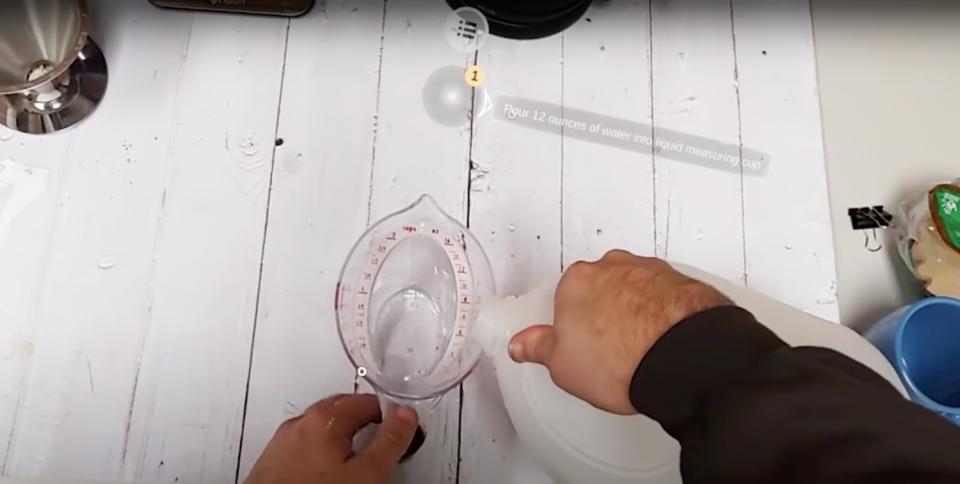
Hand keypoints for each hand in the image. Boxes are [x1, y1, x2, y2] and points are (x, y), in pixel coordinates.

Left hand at [245, 394, 417, 483]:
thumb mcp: (367, 473)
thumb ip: (390, 441)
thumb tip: (405, 416)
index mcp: (324, 418)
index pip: (367, 402)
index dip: (390, 415)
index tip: (402, 428)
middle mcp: (299, 425)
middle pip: (341, 411)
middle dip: (365, 422)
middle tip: (384, 440)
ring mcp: (282, 445)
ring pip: (321, 431)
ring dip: (342, 439)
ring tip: (358, 461)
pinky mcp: (272, 465)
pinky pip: (305, 448)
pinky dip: (322, 455)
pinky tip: (329, 474)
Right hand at [508, 250, 730, 414]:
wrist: (682, 357)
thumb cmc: (624, 357)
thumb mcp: (563, 365)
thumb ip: (539, 348)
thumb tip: (522, 344)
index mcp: (576, 281)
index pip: (565, 296)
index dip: (571, 323)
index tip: (578, 341)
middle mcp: (612, 267)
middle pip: (601, 286)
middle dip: (604, 310)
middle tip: (608, 345)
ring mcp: (649, 271)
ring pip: (634, 286)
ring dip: (635, 308)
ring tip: (639, 346)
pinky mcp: (681, 281)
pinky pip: (666, 294)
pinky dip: (665, 311)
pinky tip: (663, 339)